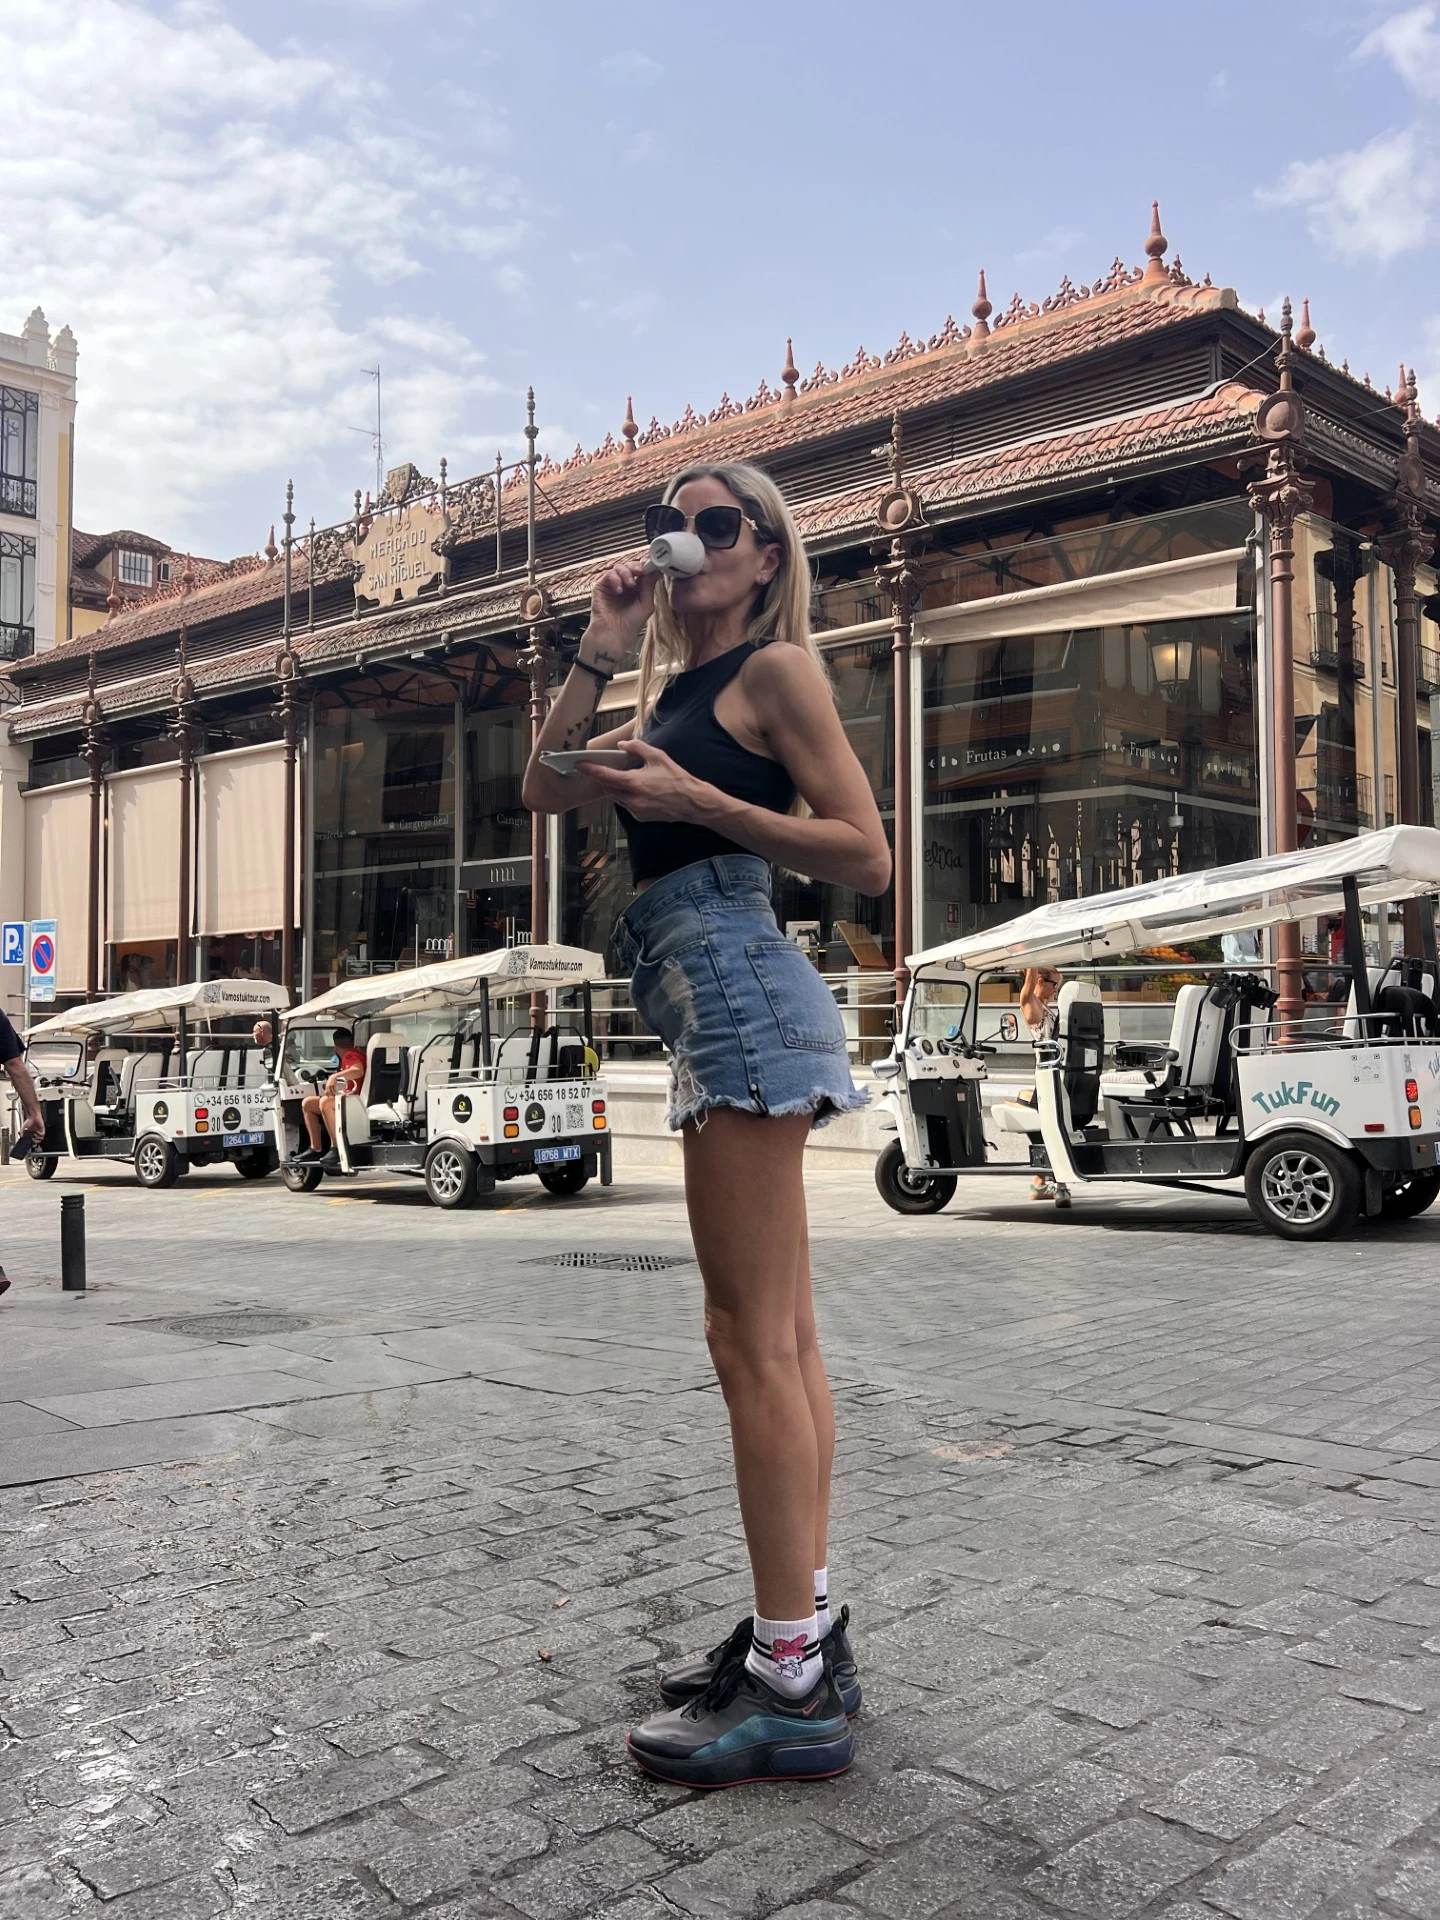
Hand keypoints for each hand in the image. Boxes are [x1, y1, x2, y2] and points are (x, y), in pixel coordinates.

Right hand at [15, 1110, 41, 1153]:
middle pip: (38, 1141)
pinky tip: (36, 1132)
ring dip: (38, 1138)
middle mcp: (36, 1133)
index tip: (31, 1144)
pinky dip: (39, 1134)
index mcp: (32, 1134)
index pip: (34, 1141)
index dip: (33, 1144)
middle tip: (32, 1140)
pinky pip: (42, 1134)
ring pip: (41, 1138)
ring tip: (34, 1135)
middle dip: (36, 1142)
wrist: (33, 1116)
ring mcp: (39, 1131)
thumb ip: (21, 1132)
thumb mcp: (23, 1127)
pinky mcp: (42, 1129)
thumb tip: (20, 1136)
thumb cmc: (29, 1121)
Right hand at [583, 559, 654, 671]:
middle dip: (636, 566)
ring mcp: (613, 585)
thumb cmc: (629, 625)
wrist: (613, 635)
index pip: (642, 571)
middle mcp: (625, 586)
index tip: (651, 564)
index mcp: (638, 590)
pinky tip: (619, 590)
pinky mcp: (602, 587)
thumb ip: (650, 587)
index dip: (646, 566)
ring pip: (620, 567)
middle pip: (631, 566)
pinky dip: (615, 579)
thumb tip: (656, 570)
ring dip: (626, 572)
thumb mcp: (646, 605)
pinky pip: (608, 574)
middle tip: (640, 572)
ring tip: (629, 584)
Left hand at [584, 739, 708, 822]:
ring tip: (627, 778)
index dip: (591, 770)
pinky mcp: (640, 817)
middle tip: (607, 768)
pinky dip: (626, 796)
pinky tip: (639, 790)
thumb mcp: (658, 756)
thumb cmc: (677, 778)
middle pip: (607, 788)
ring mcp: (635, 810)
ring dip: (616, 787)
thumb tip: (622, 745)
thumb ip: (637, 748)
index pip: (605, 776)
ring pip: (616, 797)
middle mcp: (631, 799)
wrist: (692, 802)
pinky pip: (626, 805)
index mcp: (634, 782)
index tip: (580, 765)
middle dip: (605, 778)